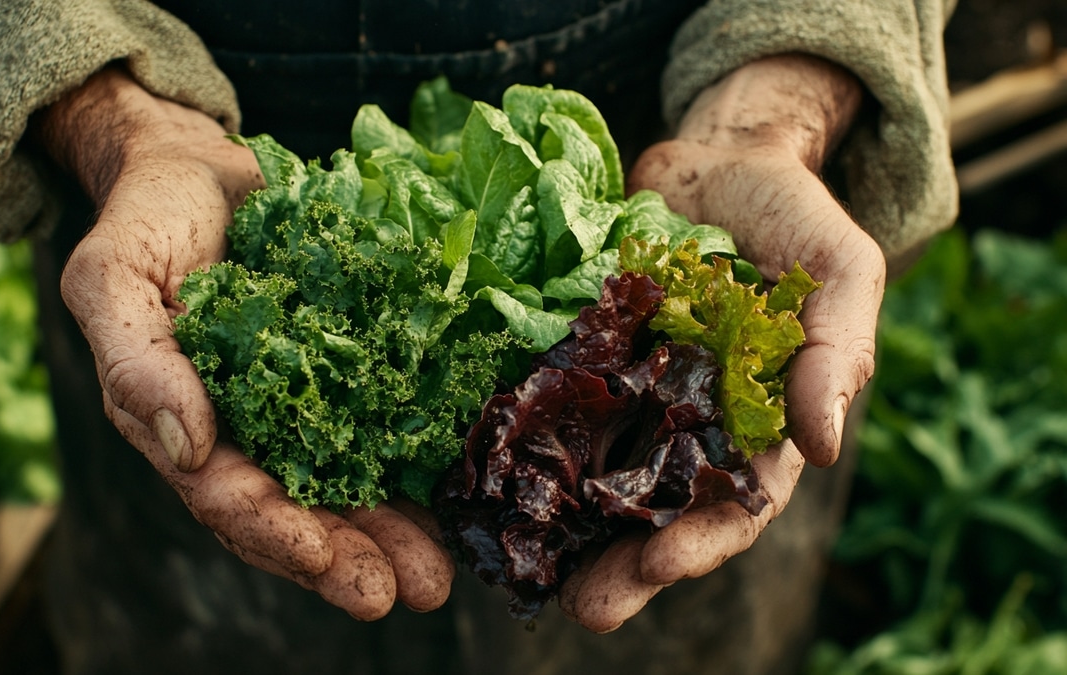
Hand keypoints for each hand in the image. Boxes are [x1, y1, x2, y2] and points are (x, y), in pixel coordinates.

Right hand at [37, 66, 453, 618]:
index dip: (273, 530)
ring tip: (441, 578)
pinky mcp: (357, 365)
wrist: (202, 171)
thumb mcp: (112, 279)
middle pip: (302, 508)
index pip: (227, 496)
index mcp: (186, 425)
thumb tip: (184, 445)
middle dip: (349, 558)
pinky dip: (427, 457)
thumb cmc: (146, 222)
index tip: (320, 557)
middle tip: (405, 594)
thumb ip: (135, 360)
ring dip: (397, 532)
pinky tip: (465, 490)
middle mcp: (252, 429)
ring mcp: (310, 401)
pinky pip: (395, 417)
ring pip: (356, 480)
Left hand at [559, 54, 884, 630]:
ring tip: (525, 572)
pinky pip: (546, 403)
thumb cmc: (791, 217)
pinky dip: (519, 443)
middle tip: (586, 609)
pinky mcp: (574, 351)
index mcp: (751, 422)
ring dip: (563, 527)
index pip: (734, 502)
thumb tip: (826, 445)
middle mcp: (681, 422)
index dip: (703, 540)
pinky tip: (486, 479)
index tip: (662, 563)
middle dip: (623, 565)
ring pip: (591, 474)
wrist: (717, 157)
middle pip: (653, 511)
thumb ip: (835, 352)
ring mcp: (624, 390)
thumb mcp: (838, 273)